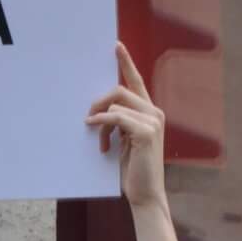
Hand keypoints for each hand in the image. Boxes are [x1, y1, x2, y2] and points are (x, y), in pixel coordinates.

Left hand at [87, 43, 177, 240]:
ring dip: (101, 122)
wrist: (145, 194)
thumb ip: (118, 123)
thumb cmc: (133, 170)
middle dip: (98, 101)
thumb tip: (97, 111)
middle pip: (120, 90)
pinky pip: (117, 117)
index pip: (137, 82)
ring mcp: (153, 122)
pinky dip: (102, 121)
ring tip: (101, 143)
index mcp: (149, 113)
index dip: (126, 63)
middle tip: (87, 117)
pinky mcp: (146, 132)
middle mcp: (154, 113)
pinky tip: (94, 128)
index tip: (116, 47)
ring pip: (117, 104)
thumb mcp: (124, 141)